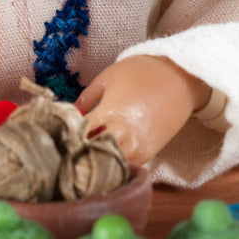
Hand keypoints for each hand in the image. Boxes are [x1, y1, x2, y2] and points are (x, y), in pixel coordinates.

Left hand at [75, 55, 211, 166]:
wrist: (180, 77)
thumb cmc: (141, 72)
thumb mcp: (108, 77)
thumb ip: (86, 96)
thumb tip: (70, 112)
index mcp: (110, 112)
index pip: (79, 134)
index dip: (66, 136)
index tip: (58, 134)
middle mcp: (123, 133)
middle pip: (93, 155)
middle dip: (79, 153)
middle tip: (68, 150)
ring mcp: (138, 146)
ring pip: (110, 165)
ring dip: (98, 161)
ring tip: (87, 155)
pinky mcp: (150, 153)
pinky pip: (127, 166)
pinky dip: (115, 164)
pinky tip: (107, 155)